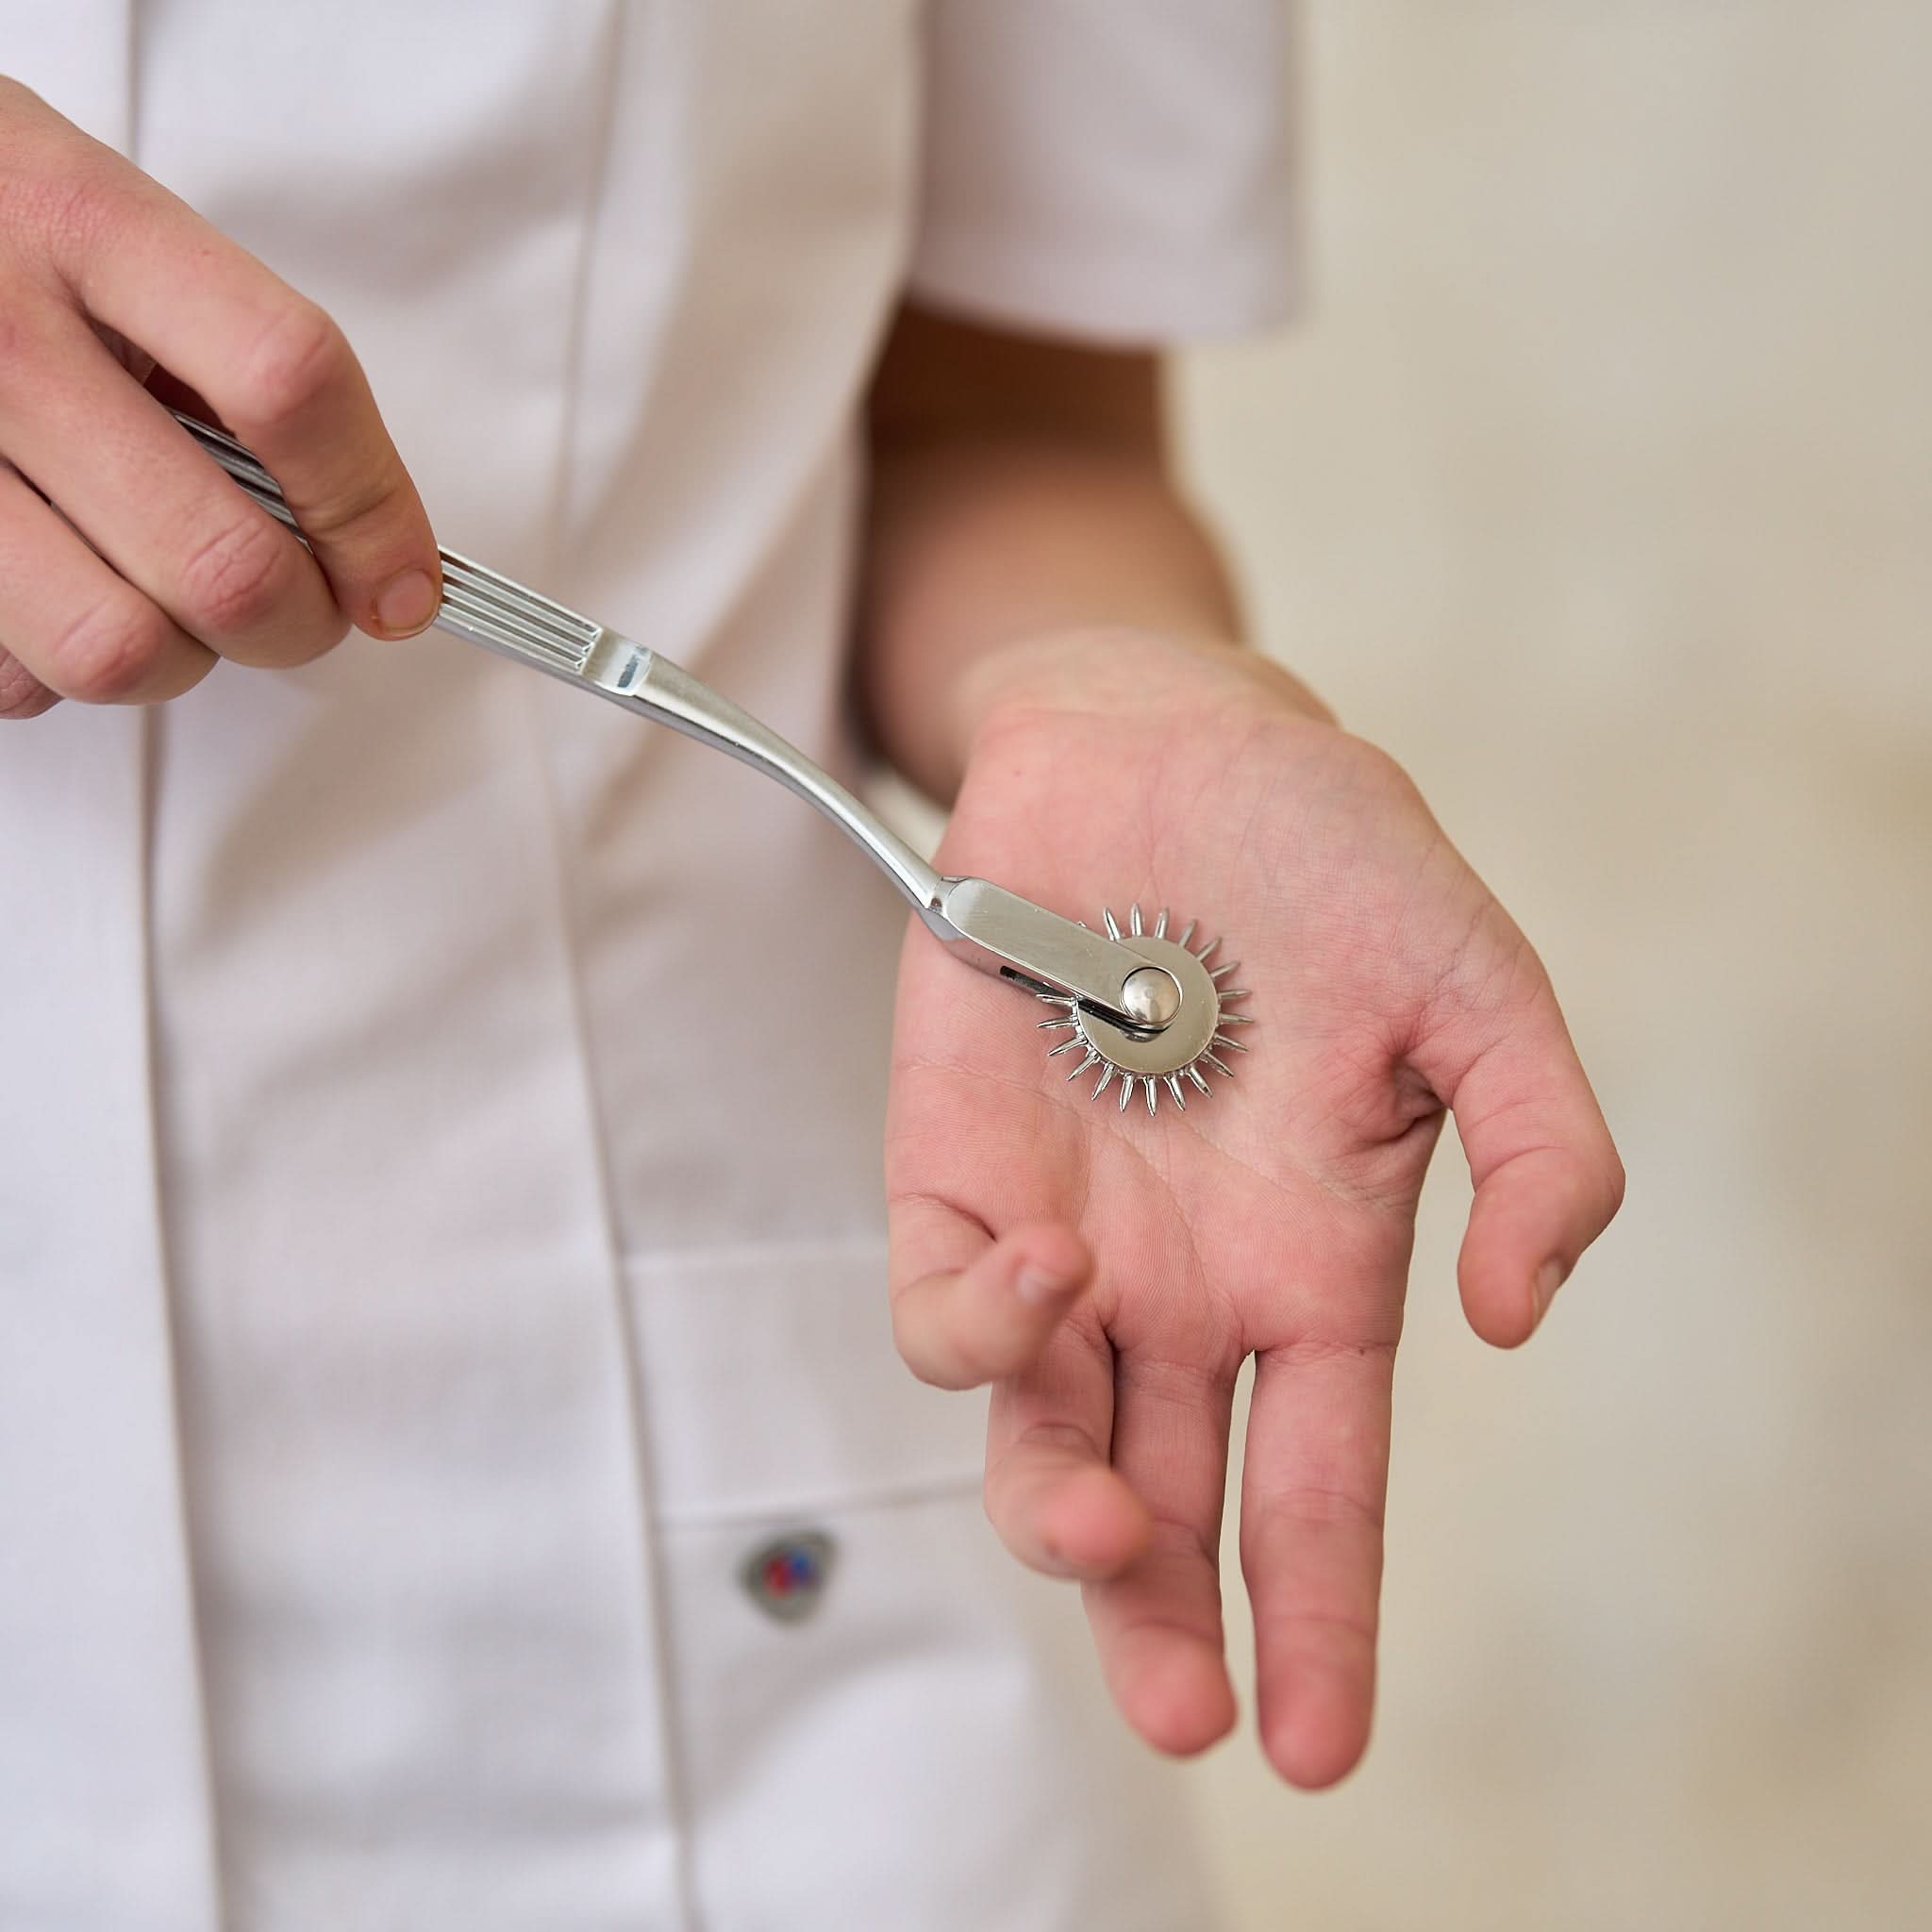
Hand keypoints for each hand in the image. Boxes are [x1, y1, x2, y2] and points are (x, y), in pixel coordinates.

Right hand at [0, 77, 437, 720]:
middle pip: (224, 564)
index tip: (405, 579)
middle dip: (300, 623)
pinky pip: (16, 676)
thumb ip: (238, 359)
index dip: (373, 509)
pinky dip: (61, 663)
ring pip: (120, 648)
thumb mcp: (115, 228)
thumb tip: (368, 537)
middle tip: (306, 606)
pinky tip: (65, 587)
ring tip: (172, 599)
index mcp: (87, 226)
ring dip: (182, 657)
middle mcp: (0, 334)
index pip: (290, 385)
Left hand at [884, 630, 1623, 1786]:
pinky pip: (944, 1305)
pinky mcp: (950, 1172)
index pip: (1320, 1482)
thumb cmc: (1322, 856)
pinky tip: (1041, 1289)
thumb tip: (1518, 1318)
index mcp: (1311, 1268)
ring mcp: (1061, 1239)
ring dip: (1062, 1516)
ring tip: (1101, 1530)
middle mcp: (1180, 1284)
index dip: (1322, 1619)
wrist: (1154, 741)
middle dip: (1164, 1623)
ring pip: (1039, 1438)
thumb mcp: (1472, 987)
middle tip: (1184, 1712)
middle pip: (1166, 1500)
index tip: (1319, 1745)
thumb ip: (1539, 1143)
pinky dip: (978, 1334)